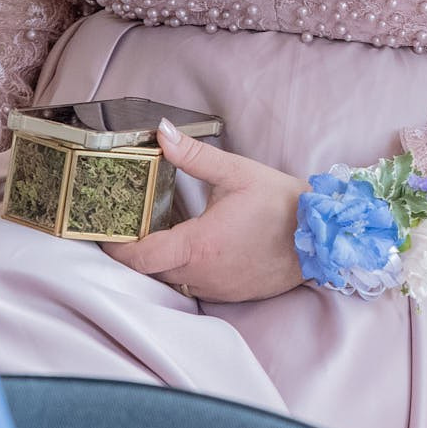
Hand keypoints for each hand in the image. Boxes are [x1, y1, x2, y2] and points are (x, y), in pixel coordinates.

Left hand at [103, 121, 305, 302]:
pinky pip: (195, 285)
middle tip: (131, 225)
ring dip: (164, 261)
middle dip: (137, 251)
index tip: (104, 232)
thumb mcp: (237, 172)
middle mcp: (202, 274)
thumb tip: (163, 133)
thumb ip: (194, 156)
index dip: (115, 248)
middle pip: (150, 271)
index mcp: (197, 245)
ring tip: (162, 233)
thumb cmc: (282, 204)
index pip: (138, 258)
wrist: (322, 235)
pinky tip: (197, 247)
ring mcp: (217, 288)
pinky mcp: (230, 294)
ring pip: (172, 279)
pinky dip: (187, 269)